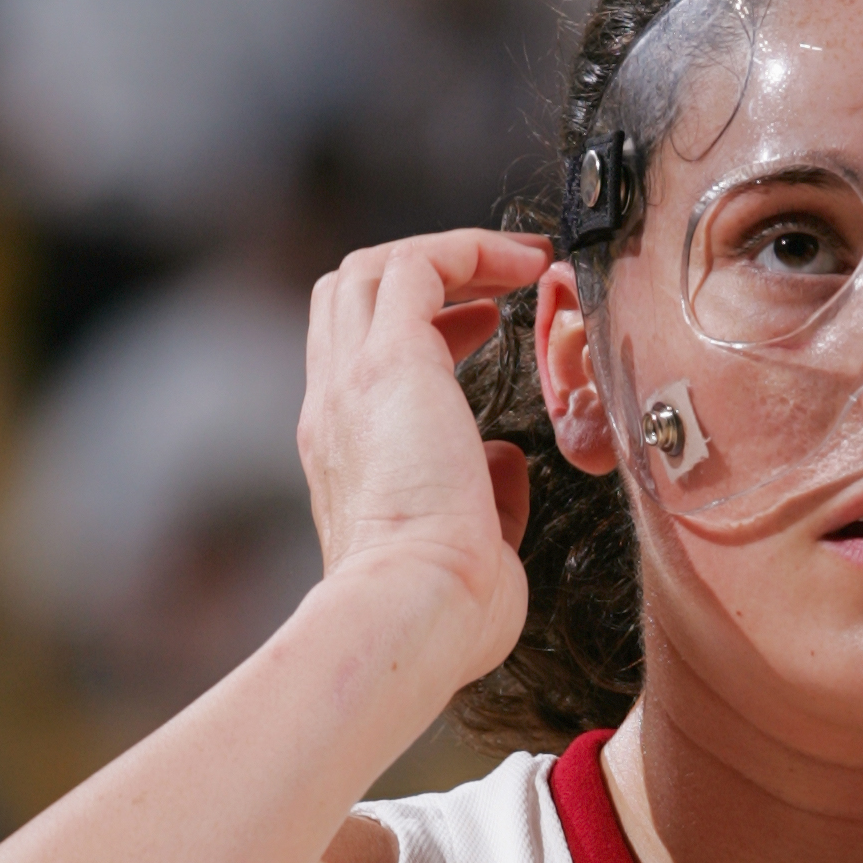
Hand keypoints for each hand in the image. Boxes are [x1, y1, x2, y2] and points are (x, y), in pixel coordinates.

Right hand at [301, 228, 549, 688]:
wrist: (416, 612)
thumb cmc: (449, 608)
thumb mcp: (476, 542)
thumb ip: (487, 493)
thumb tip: (505, 462)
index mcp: (348, 455)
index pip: (360, 357)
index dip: (423, 327)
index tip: (485, 326)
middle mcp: (335, 409)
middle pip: (350, 298)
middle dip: (426, 275)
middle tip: (500, 282)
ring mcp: (352, 381)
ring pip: (371, 271)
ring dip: (448, 255)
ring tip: (519, 261)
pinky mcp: (388, 362)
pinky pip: (418, 266)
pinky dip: (471, 250)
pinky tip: (527, 262)